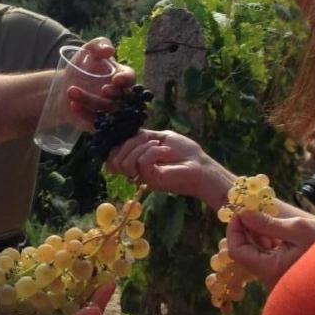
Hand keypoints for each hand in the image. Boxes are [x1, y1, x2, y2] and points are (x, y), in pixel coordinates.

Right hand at [0, 284, 114, 314]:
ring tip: (89, 272)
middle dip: (88, 299)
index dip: (96, 307)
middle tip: (103, 275)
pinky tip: (66, 275)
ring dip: (75, 292)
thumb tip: (95, 314)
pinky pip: (47, 305)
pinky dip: (57, 291)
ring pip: (63, 311)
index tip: (108, 285)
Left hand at [66, 38, 135, 128]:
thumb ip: (99, 44)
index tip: (116, 79)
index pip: (131, 78)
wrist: (64, 86)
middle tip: (103, 90)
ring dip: (91, 101)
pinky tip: (73, 105)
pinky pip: (95, 123)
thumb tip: (109, 51)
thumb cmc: (81, 66)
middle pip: (123, 98)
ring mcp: (110, 112)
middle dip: (115, 95)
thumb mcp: (88, 51)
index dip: (126, 80)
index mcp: (122, 77)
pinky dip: (85, 115)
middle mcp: (120, 96)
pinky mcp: (99, 124)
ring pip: (108, 111)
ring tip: (71, 91)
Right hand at [106, 130, 230, 208]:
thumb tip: (125, 134)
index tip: (127, 135)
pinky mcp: (152, 180)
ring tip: (158, 145)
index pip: (113, 157)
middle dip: (128, 143)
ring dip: (140, 147)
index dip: (115, 146)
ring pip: (125, 162)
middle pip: (115, 159)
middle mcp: (137, 171)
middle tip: (147, 138)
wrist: (201, 166)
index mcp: (137, 161)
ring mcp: (143, 177)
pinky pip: (141, 162)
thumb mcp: (161, 137)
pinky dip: (152, 151)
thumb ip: (142, 136)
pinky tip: (165, 150)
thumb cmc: (185, 152)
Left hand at [227, 211, 314, 288]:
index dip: (234, 229)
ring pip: (256, 256)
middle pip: (244, 254)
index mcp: (271, 270)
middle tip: (254, 210)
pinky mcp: (286, 277)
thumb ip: (268, 223)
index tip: (241, 211)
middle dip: (246, 230)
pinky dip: (269, 243)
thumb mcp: (298, 229)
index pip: (236, 251)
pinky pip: (268, 259)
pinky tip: (279, 231)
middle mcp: (271, 280)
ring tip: (269, 218)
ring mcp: (278, 280)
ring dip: (258, 236)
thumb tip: (244, 214)